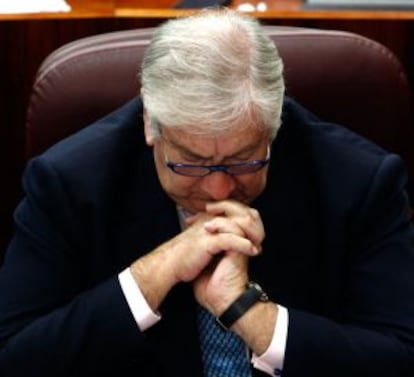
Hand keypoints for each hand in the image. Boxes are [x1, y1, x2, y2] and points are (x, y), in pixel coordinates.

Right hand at [130, 203, 259, 309]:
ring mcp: (209, 230)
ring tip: (258, 247)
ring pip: (237, 225)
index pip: (234, 211)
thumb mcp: (200, 241)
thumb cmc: (183, 256)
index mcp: (208, 218)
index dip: (247, 221)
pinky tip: (253, 251)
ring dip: (252, 236)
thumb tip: (228, 239)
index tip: (255, 235)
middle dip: (253, 226)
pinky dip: (244, 245)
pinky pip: (231, 239)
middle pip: (239, 214)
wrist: (168, 265)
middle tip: (260, 239)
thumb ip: (213, 235)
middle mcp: (210, 220)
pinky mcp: (208, 241)